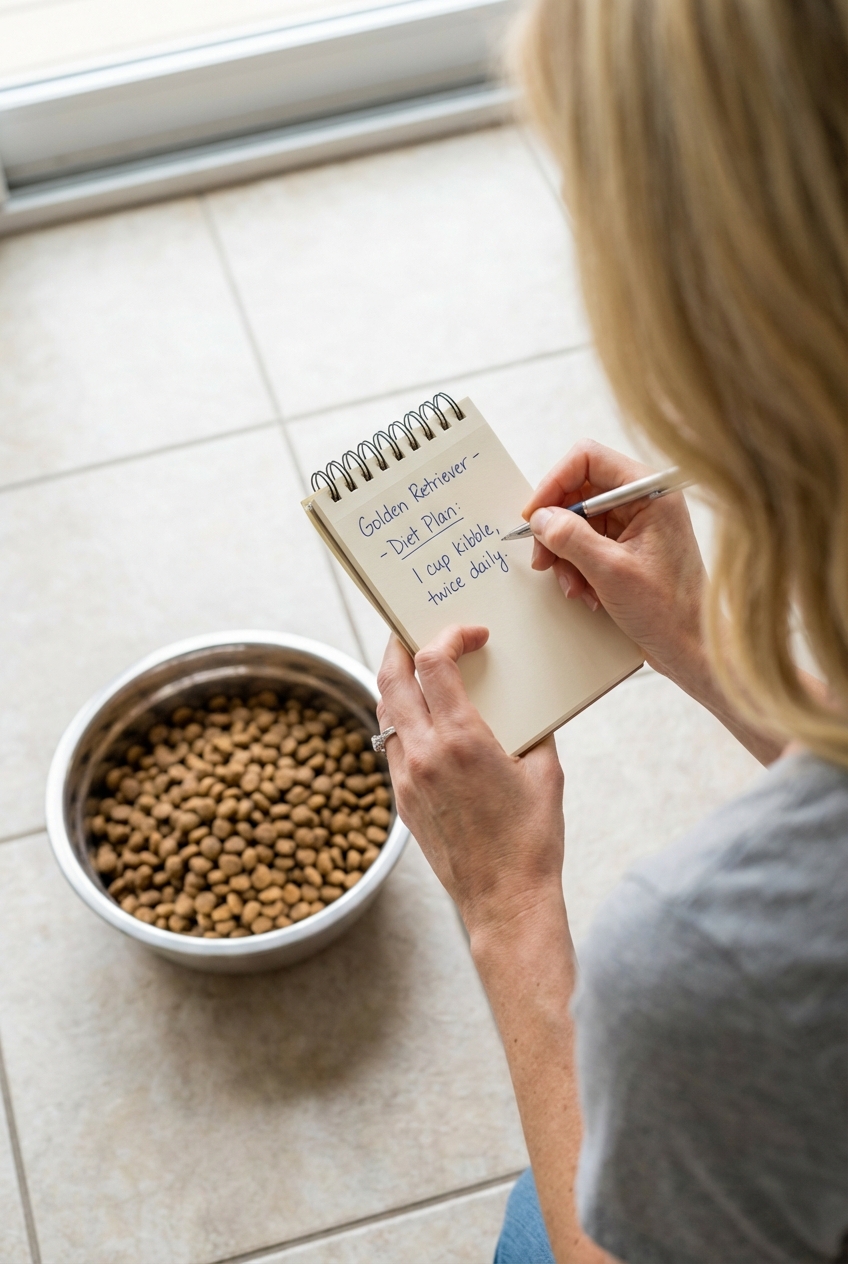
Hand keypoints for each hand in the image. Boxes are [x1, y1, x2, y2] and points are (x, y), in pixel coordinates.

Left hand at [376, 626, 564, 934]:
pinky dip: (401, 720)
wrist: (505, 900)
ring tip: (416, 670)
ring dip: (397, 682)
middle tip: (414, 630)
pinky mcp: (401, 800)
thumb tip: (525, 702)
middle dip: (401, 645)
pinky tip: (423, 720)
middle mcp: (424, 754)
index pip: (433, 663)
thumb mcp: (545, 771)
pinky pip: (391, 745)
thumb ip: (533, 728)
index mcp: (461, 740)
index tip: (472, 634)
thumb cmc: (532, 838)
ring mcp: (406, 778)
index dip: (449, 636)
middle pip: (391, 678)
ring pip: (385, 711)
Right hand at [523, 439, 706, 686]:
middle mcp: (644, 500)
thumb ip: (571, 538)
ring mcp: (637, 524)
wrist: (693, 648)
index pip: (588, 459)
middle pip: (579, 491)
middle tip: (543, 558)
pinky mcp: (629, 547)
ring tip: (573, 586)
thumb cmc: (669, 611)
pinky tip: (586, 591)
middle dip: (557, 527)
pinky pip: (587, 543)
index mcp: (651, 492)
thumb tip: (540, 517)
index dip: (554, 483)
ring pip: (578, 520)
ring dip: (566, 554)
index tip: (535, 515)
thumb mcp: (610, 571)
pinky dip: (577, 567)